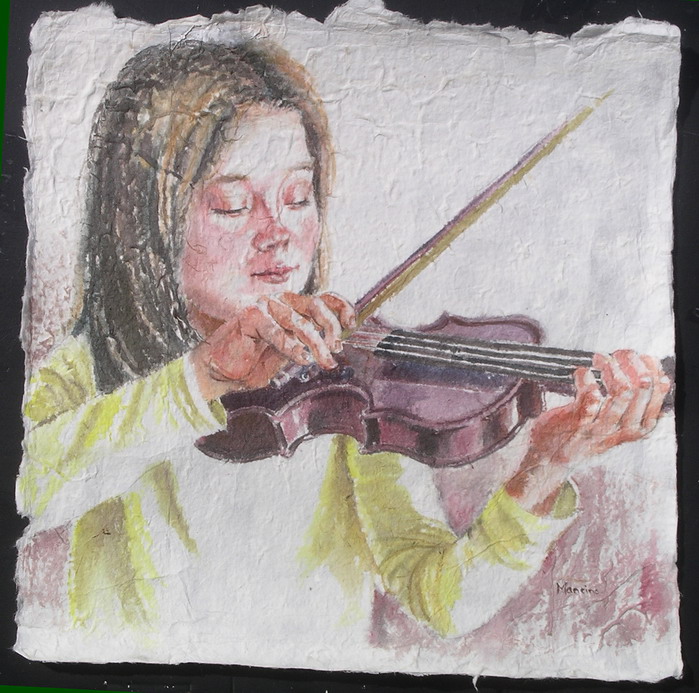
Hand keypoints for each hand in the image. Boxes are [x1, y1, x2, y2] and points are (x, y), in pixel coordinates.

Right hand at [190, 292, 354, 399]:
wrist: (223, 371)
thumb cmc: (254, 362)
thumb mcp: (289, 352)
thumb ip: (308, 343)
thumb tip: (335, 344)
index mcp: (292, 307)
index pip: (324, 298)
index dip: (341, 306)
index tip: (351, 323)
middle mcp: (281, 302)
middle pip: (316, 305)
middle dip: (331, 328)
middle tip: (334, 350)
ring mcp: (265, 307)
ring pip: (300, 321)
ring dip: (315, 344)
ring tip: (322, 361)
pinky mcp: (250, 317)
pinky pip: (277, 331)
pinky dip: (291, 346)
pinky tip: (300, 358)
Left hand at [505, 350, 670, 514]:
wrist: (549, 458)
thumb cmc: (582, 434)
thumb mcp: (615, 425)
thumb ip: (630, 407)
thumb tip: (649, 375)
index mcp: (636, 428)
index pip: (658, 395)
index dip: (652, 370)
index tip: (639, 356)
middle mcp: (621, 429)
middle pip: (641, 389)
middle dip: (632, 363)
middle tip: (619, 353)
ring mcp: (599, 426)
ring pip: (620, 392)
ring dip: (611, 368)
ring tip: (600, 358)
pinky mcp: (578, 422)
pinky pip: (590, 396)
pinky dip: (586, 378)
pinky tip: (581, 372)